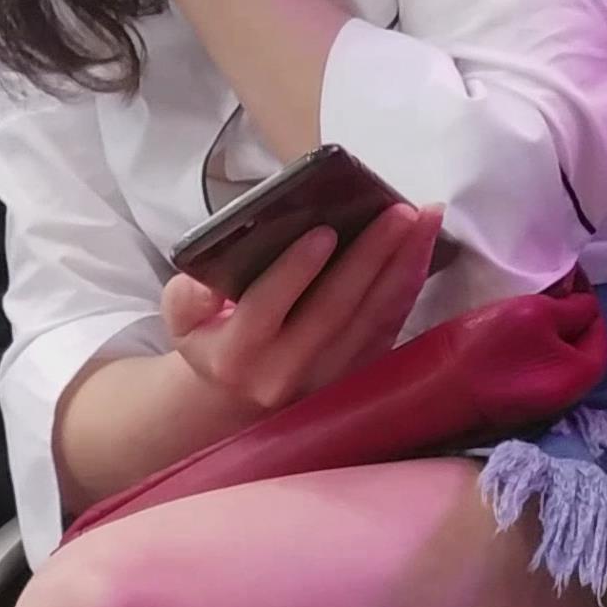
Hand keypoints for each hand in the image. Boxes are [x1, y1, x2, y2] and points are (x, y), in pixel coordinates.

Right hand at [161, 199, 441, 418]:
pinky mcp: (357, 378)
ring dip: (402, 267)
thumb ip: (187, 296)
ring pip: (371, 320)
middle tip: (397, 212)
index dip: (295, 271)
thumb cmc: (214, 336)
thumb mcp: (182, 317)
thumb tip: (209, 279)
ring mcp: (327, 381)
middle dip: (370, 258)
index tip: (324, 230)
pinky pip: (390, 329)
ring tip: (423, 219)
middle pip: (333, 312)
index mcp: (235, 356)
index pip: (266, 309)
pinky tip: (423, 248)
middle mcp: (284, 374)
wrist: (241, 393)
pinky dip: (409, 286)